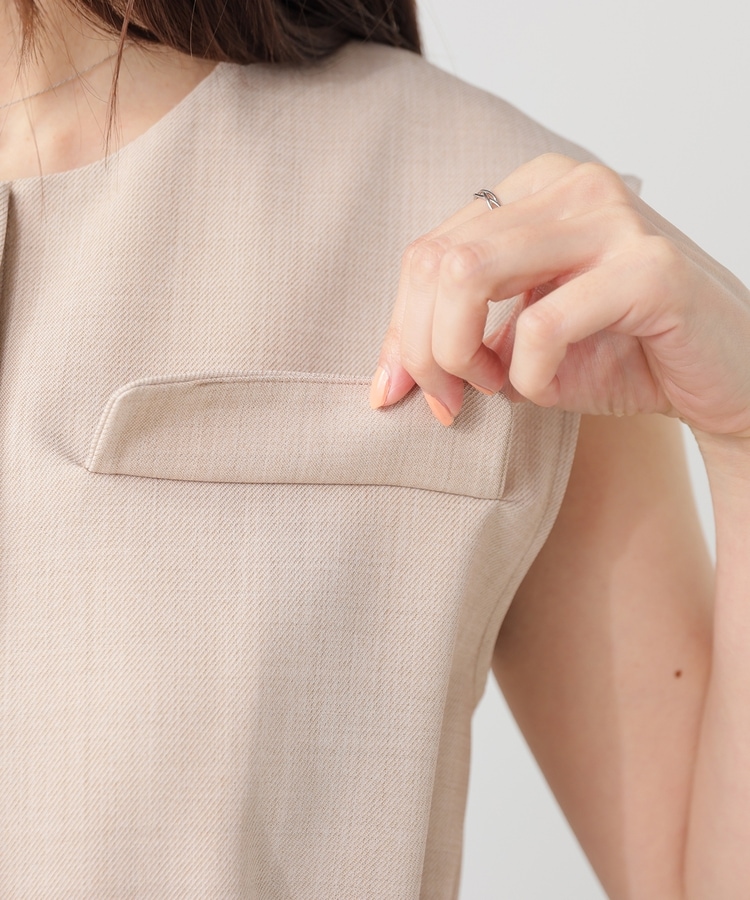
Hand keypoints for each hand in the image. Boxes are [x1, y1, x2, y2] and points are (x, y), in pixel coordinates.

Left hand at [369, 153, 749, 442]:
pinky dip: (527, 377)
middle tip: (443, 401)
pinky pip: (541, 326)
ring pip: (470, 274)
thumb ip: (457, 338)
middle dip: (421, 348)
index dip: (400, 329)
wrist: (726, 380)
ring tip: (494, 388)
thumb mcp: (521, 346)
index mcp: (536, 190)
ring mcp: (612, 218)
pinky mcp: (649, 267)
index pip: (429, 249)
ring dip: (460, 353)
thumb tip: (384, 380)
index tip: (403, 390)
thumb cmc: (622, 356)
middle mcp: (571, 186)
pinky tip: (545, 390)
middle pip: (438, 260)